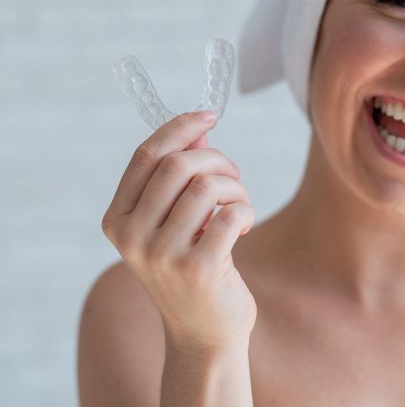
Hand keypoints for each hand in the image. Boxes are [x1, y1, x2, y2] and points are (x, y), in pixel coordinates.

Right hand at [101, 111, 256, 353]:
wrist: (202, 332)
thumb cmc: (189, 266)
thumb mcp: (175, 220)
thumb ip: (180, 175)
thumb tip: (198, 129)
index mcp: (118, 219)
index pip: (146, 155)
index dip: (180, 128)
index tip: (208, 114)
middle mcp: (132, 237)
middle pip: (179, 165)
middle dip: (217, 158)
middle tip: (234, 174)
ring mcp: (162, 255)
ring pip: (208, 185)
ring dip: (235, 186)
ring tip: (240, 203)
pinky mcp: (198, 269)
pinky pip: (231, 212)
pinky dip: (245, 209)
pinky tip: (243, 225)